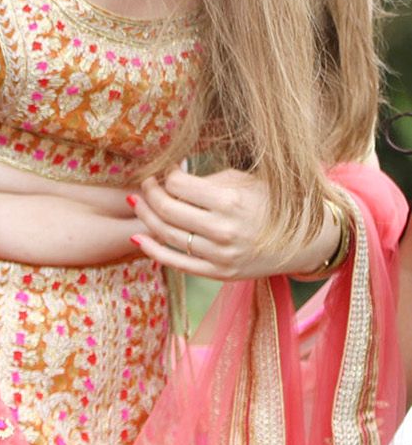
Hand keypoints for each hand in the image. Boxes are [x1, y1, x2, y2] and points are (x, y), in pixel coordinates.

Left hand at [128, 168, 334, 281]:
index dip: (165, 175)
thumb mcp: (247, 181)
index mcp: (232, 202)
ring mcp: (221, 256)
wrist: (306, 241)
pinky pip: (176, 262)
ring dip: (145, 216)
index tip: (165, 170)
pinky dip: (152, 249)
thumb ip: (209, 179)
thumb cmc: (272, 202)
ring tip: (138, 202)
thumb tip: (169, 173)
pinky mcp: (220, 274)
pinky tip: (138, 236)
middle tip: (147, 184)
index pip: (179, 185)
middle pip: (167, 210)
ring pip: (167, 235)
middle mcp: (224, 231)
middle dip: (150, 193)